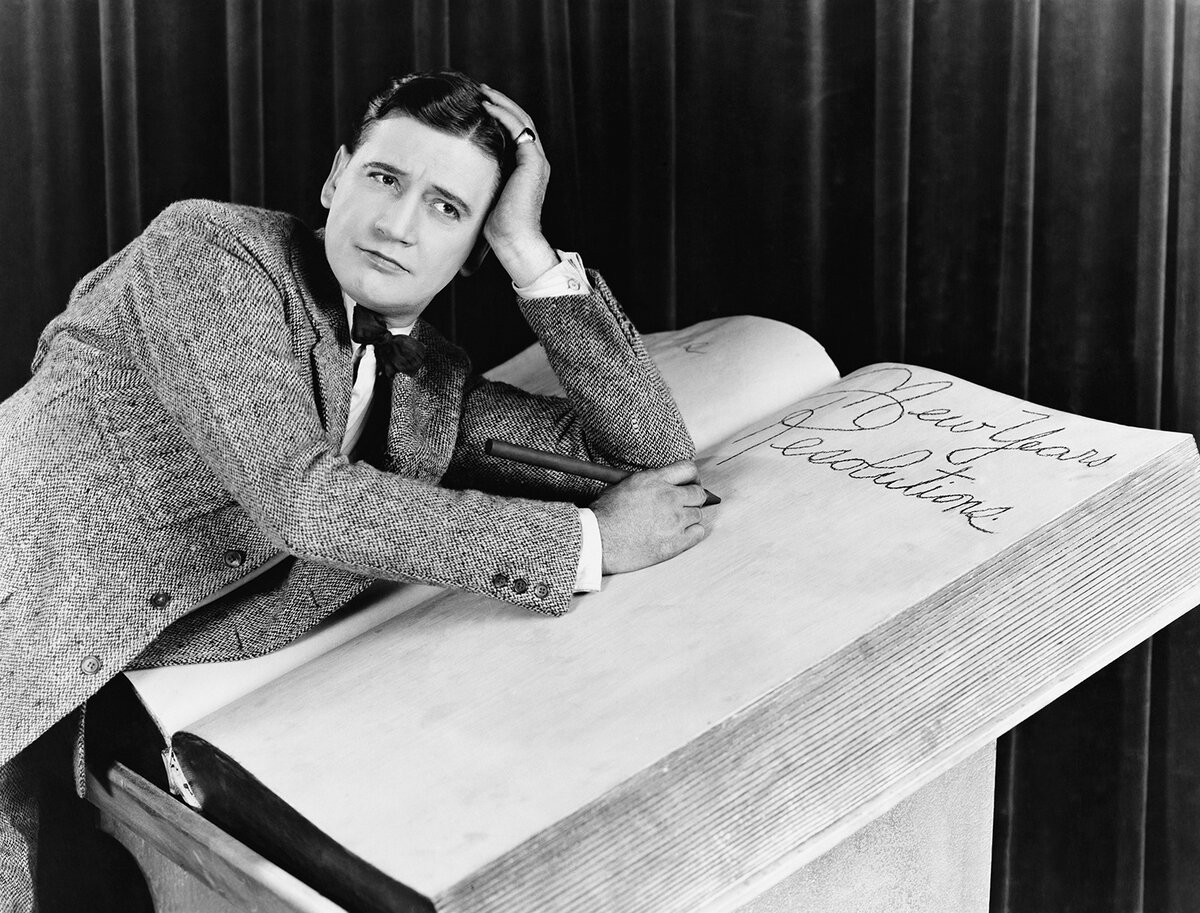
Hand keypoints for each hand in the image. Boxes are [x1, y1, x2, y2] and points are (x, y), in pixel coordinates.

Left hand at [480, 84, 558, 285]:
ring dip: (502, 103)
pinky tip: (487, 108)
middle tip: (480, 90)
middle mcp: (534, 161)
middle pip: (520, 120)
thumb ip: (479, 178)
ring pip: (522, 120)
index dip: (499, 115)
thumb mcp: (485, 194)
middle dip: (500, 103)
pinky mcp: (533, 162)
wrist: (514, 241)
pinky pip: (520, 129)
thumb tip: (452, 175)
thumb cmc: (497, 226)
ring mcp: (536, 161)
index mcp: (526, 168)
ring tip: (483, 92)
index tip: (478, 104)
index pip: (515, 132)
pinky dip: (504, 115)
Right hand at [590, 461, 711, 574]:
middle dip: (692, 498)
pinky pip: (698, 533)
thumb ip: (648, 482)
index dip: (691, 477)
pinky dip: (692, 533)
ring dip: (689, 517)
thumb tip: (660, 484)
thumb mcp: (623, 485)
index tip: (689, 484)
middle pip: (698, 493)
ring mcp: (675, 521)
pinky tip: (680, 534)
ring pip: (698, 514)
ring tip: (674, 523)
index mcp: (654, 480)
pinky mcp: (676, 542)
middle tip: (685, 504)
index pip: (688, 469)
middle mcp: (669, 498)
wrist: (598, 540)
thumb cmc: (604, 515)